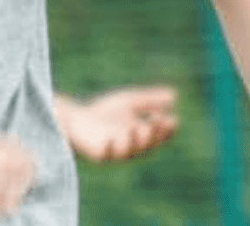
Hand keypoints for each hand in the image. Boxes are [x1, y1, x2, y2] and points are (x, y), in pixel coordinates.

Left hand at [60, 85, 178, 162]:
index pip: (161, 137)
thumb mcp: (129, 102)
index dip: (167, 130)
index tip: (171, 118)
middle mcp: (132, 148)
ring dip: (136, 141)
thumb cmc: (104, 113)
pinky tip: (112, 138)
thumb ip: (149, 99)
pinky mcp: (98, 154)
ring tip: (139, 128)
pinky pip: (106, 155)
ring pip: (129, 152)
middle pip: (148, 146)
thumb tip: (174, 95)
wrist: (75, 119)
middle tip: (156, 123)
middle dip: (154, 135)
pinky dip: (110, 148)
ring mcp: (115, 152)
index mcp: (143, 137)